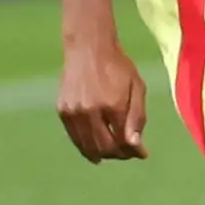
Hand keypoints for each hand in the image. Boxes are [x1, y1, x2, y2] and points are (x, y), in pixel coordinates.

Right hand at [57, 37, 148, 161]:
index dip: (133, 151)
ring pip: (88, 146)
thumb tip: (135, 146)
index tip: (142, 153)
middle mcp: (91, 111)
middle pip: (105, 147)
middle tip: (128, 153)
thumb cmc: (118, 67)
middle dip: (119, 154)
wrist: (88, 49)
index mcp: (113, 104)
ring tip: (114, 153)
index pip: (123, 140)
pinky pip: (75, 137)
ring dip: (103, 154)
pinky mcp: (62, 111)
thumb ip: (137, 117)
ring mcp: (74, 112)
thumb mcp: (137, 87)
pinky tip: (95, 149)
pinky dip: (86, 146)